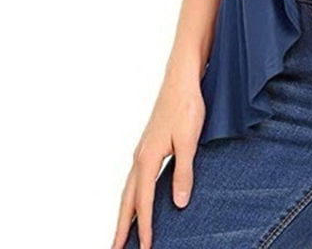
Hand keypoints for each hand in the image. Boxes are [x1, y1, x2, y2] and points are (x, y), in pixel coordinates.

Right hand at [112, 71, 205, 248]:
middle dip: (121, 227)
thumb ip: (183, 173)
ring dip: (125, 213)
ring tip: (122, 234)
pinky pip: (135, 178)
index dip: (144, 227)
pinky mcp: (149, 145)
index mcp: (148, 158)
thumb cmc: (186, 106)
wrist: (181, 79)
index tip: (146, 248)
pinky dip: (132, 196)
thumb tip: (178, 203)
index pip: (143, 201)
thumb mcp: (189, 141)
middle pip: (127, 200)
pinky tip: (138, 200)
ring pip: (128, 189)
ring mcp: (142, 150)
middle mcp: (140, 157)